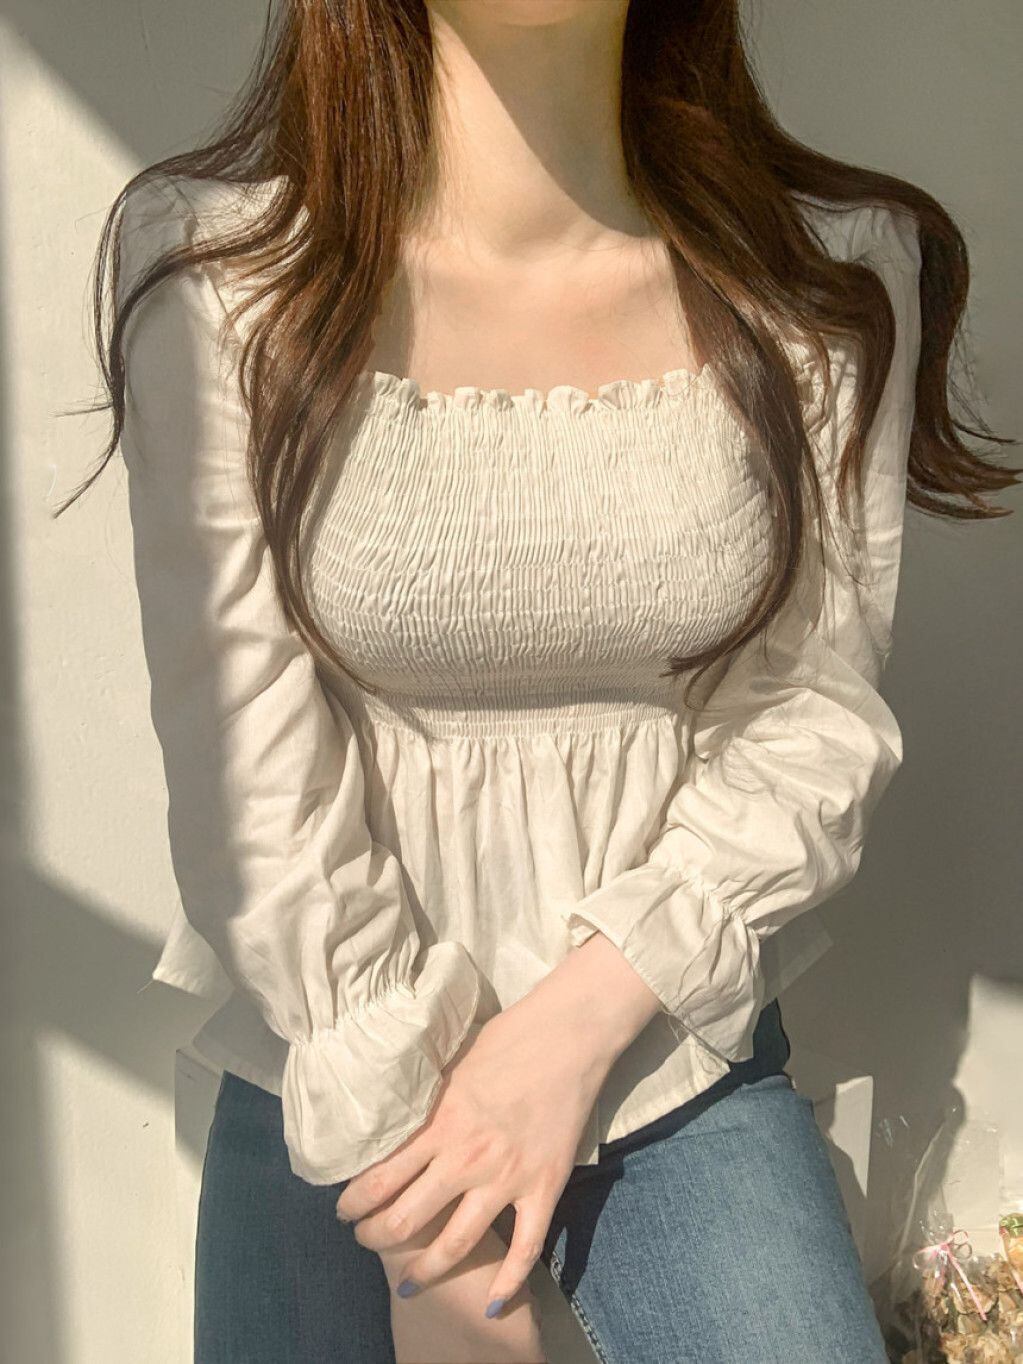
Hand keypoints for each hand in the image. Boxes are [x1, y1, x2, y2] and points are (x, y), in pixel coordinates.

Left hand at [335, 930, 661, 1315]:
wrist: (566, 1036)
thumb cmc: (508, 1039)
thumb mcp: (451, 1067)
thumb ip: (427, 1104)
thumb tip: (395, 1122)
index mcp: (440, 1125)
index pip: (380, 1178)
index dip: (354, 1204)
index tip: (344, 1211)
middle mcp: (466, 1159)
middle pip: (406, 1219)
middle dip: (376, 1238)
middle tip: (367, 1240)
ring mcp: (507, 1178)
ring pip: (456, 1243)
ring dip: (425, 1269)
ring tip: (408, 1282)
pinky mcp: (544, 1188)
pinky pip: (526, 1248)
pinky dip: (508, 1281)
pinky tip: (492, 1303)